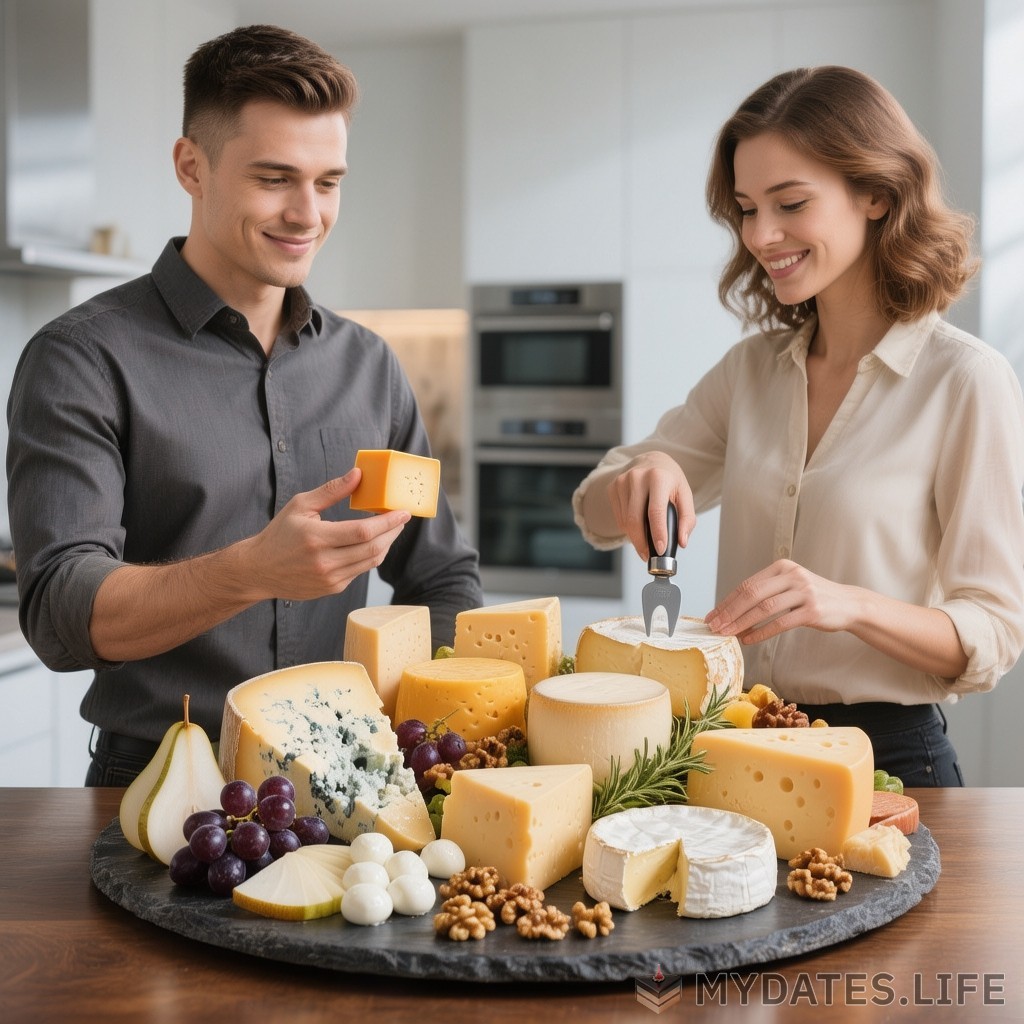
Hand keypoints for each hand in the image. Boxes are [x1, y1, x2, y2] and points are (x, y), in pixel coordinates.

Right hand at [243, 469, 410, 600]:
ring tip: (391, 528)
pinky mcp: (333, 588)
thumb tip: (358, 474)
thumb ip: (331, 490)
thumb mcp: (300, 505)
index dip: (388, 522)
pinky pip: (361, 570)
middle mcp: (324, 562)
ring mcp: (330, 578)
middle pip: (373, 548)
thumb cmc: (280, 534)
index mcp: (316, 538)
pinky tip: (374, 542)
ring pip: (371, 561)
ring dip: (386, 544)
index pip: (363, 532)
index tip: (403, 512)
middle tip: (402, 518)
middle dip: (393, 532)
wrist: (259, 570)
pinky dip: (372, 555)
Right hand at [605, 451, 695, 559]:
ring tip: (645, 543)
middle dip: (641, 542)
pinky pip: (619, 518)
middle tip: (648, 556)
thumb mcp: (685, 494)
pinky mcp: (612, 488)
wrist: (650, 461)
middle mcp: (637, 477)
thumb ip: (687, 519)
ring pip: (625, 521)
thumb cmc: (669, 480)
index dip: (658, 533)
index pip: (655, 511)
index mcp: (658, 477)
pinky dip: (628, 528)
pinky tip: (638, 526)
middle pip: (635, 519)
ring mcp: (621, 481)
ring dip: (635, 538)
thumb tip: (682, 542)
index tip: (660, 550)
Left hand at [705, 559, 854, 643]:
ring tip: (727, 633)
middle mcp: (792, 576)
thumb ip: (766, 592)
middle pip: (752, 594)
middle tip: (714, 626)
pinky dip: (761, 632)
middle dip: (730, 612)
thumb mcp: (790, 586)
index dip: (727, 601)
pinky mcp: (812, 610)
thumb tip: (732, 610)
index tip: (713, 615)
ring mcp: (804, 592)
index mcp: (782, 567)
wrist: (848, 604)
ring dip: (742, 622)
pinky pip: (781, 622)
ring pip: (764, 608)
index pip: (747, 585)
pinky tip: (748, 639)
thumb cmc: (812, 597)